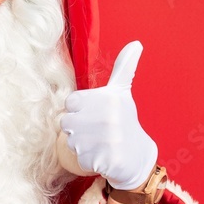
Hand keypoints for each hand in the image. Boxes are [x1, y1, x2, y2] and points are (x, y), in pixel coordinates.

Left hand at [60, 41, 157, 189]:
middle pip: (66, 122)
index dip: (79, 110)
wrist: (137, 156)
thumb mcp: (122, 93)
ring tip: (100, 143)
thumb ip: (123, 67)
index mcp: (107, 98)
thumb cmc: (124, 121)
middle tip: (96, 131)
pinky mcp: (102, 160)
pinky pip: (79, 159)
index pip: (70, 103)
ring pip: (70, 141)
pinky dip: (88, 160)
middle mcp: (106, 117)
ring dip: (81, 145)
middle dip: (78, 128)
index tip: (94, 114)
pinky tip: (102, 156)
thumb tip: (136, 43)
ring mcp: (105, 140)